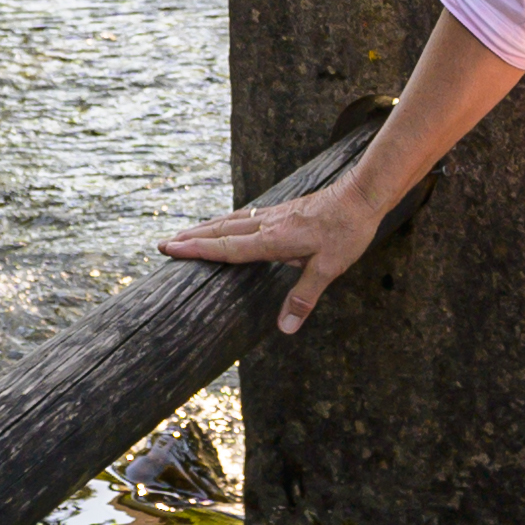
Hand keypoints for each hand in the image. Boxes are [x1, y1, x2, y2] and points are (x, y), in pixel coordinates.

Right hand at [164, 180, 384, 334]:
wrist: (362, 195)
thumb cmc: (347, 231)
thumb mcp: (329, 269)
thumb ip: (304, 297)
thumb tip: (285, 329)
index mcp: (273, 239)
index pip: (227, 247)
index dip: (197, 250)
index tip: (170, 248)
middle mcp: (267, 224)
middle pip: (220, 231)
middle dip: (191, 238)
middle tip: (162, 243)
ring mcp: (273, 215)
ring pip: (230, 221)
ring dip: (204, 228)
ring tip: (183, 233)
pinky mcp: (282, 210)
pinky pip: (244, 217)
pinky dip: (225, 221)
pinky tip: (223, 223)